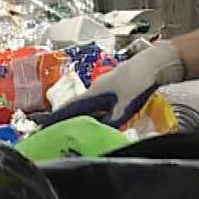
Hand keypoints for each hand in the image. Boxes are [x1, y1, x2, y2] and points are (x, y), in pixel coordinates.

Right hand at [47, 41, 186, 124]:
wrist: (153, 65)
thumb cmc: (138, 83)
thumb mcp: (123, 108)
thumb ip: (110, 122)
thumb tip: (98, 134)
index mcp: (94, 93)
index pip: (70, 107)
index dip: (57, 117)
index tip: (45, 126)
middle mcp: (96, 87)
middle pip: (77, 105)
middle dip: (67, 117)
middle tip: (58, 129)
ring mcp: (105, 85)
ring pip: (88, 103)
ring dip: (81, 114)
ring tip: (75, 125)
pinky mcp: (115, 85)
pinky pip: (98, 101)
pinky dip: (93, 110)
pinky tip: (98, 116)